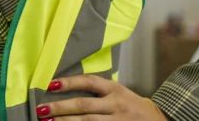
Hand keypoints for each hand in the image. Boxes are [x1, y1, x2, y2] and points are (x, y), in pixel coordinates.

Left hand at [36, 75, 167, 120]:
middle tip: (41, 109)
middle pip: (84, 105)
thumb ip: (97, 90)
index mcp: (114, 89)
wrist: (156, 120)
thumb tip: (64, 87)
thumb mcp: (117, 91)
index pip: (89, 82)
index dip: (70, 82)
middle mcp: (116, 104)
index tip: (51, 85)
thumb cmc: (130, 104)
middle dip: (61, 108)